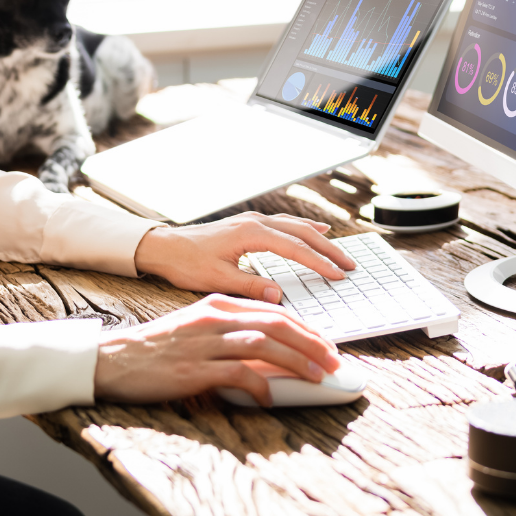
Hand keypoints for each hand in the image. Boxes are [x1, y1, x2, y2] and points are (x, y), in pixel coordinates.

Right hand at [94, 294, 339, 405]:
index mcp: (217, 304)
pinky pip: (239, 374)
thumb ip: (231, 332)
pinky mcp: (195, 367)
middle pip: (276, 323)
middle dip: (311, 342)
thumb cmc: (158, 348)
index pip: (272, 310)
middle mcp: (215, 317)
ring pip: (264, 345)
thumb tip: (270, 351)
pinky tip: (270, 399)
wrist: (115, 359)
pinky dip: (260, 386)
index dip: (304, 328)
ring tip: (317, 377)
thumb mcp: (197, 328)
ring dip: (297, 361)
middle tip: (334, 361)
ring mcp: (205, 341)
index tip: (325, 344)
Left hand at [133, 212, 355, 301]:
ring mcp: (252, 220)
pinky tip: (313, 230)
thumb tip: (279, 294)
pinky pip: (284, 223)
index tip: (338, 275)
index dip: (319, 263)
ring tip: (339, 250)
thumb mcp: (218, 279)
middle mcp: (254, 222)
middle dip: (327, 249)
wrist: (166, 246)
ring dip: (318, 238)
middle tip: (350, 265)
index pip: (294, 248)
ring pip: (294, 225)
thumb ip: (250, 286)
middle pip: (301, 233)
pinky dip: (303, 228)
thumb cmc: (187, 263)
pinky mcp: (248, 224)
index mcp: (250, 234)